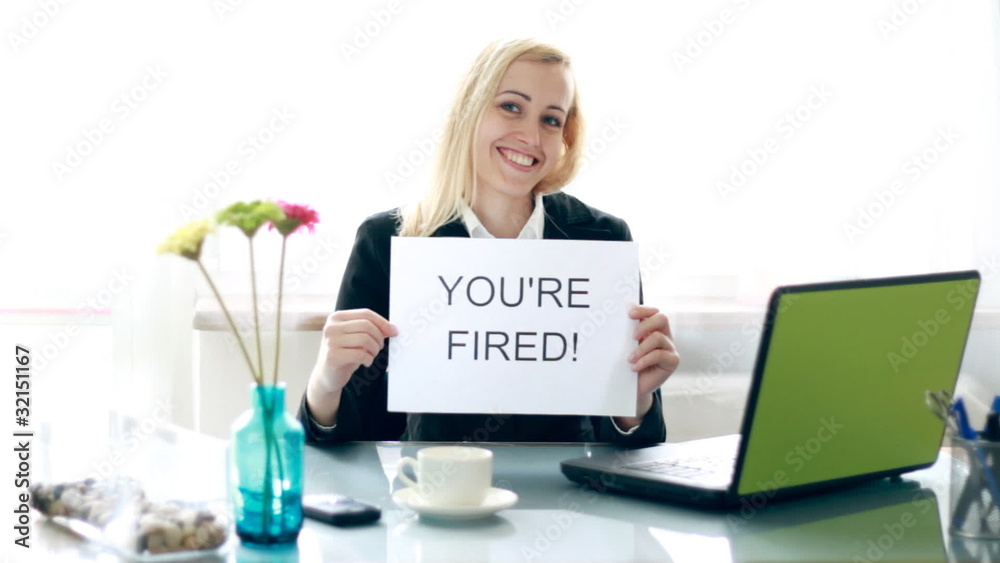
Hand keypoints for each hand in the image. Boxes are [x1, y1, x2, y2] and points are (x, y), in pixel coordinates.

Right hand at [306, 309, 396, 424]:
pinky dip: (368, 359)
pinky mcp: (332, 356)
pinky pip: (360, 354)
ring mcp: (331, 341)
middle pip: (367, 325)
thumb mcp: (356, 338)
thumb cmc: (345, 354)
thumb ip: (370, 329)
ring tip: (371, 355)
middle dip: (379, 337)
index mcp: (337, 317)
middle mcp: (331, 327)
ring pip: (365, 339)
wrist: (327, 376)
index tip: (394, 332)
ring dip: (374, 349)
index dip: (383, 322)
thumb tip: (392, 328)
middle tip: (379, 347)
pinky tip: (366, 362)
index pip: (366, 314)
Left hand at [616, 305, 679, 428]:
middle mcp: (664, 335)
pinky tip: (634, 367)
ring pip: (658, 337)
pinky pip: (660, 355)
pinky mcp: (672, 361)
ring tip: (629, 358)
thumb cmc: (628, 364)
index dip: (643, 310)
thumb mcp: (627, 347)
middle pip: (662, 318)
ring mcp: (669, 348)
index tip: (629, 314)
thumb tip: (615, 319)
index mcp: (653, 328)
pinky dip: (644, 360)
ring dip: (641, 348)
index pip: (654, 311)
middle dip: (645, 325)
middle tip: (632, 337)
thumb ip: (627, 334)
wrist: (633, 387)